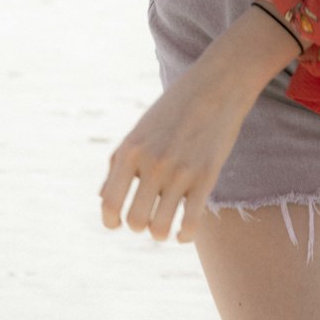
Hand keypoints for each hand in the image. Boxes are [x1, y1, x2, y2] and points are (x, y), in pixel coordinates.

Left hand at [99, 5, 298, 242]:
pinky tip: (184, 232)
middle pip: (136, 221)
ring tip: (164, 227)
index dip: (110, 222)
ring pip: (161, 228)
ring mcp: (180, 171)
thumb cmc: (174, 108)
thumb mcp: (140, 130)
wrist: (217, 84)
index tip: (117, 224)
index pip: (108, 204)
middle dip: (140, 225)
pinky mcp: (207, 176)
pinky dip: (184, 235)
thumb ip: (118, 164)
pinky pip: (191, 224)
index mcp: (131, 150)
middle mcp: (152, 163)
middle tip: (147, 218)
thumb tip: (102, 200)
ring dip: (161, 233)